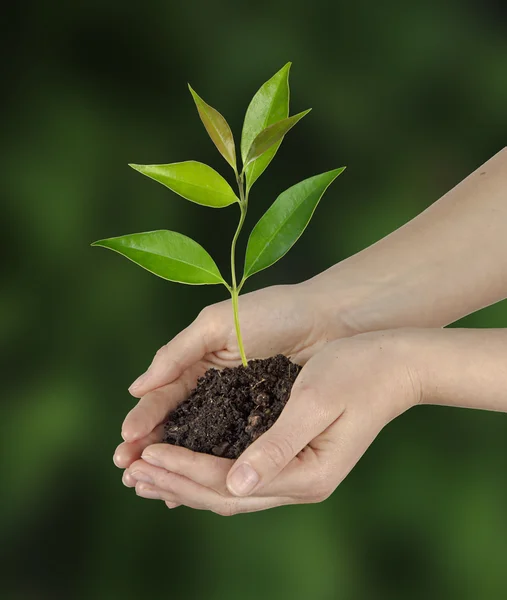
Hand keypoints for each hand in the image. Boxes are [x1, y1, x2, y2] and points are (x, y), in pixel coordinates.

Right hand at [113, 282, 358, 473]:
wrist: (328, 319)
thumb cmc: (272, 312)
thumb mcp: (217, 324)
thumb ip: (177, 353)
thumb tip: (135, 388)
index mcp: (196, 363)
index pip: (162, 398)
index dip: (143, 420)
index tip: (125, 445)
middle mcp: (212, 390)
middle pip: (175, 425)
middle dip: (150, 449)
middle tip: (128, 474)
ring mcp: (237, 409)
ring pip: (200, 443)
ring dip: (176, 465)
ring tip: (153, 489)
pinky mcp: (263, 425)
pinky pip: (234, 450)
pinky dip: (214, 467)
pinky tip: (197, 489)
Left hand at [123, 329, 419, 513]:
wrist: (395, 366)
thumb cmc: (358, 372)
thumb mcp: (317, 402)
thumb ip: (277, 445)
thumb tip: (235, 485)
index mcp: (306, 474)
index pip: (227, 481)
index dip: (183, 469)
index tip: (145, 455)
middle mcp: (299, 483)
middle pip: (223, 495)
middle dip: (174, 481)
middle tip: (130, 471)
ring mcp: (297, 474)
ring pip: (228, 490)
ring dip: (185, 481)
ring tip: (145, 474)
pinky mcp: (294, 458)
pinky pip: (240, 475)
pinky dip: (206, 471)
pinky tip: (184, 465)